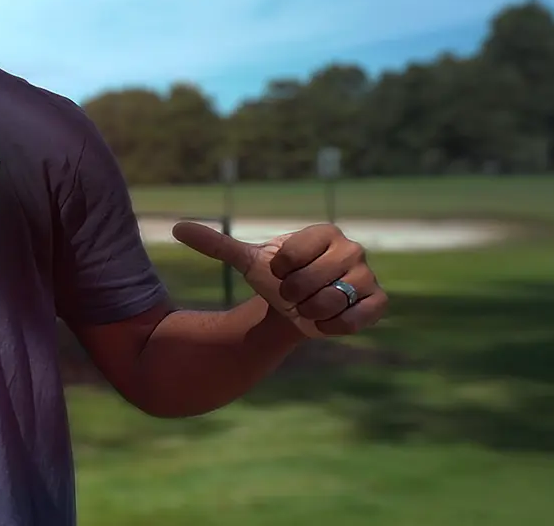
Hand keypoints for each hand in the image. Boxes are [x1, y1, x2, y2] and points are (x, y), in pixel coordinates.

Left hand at [172, 222, 387, 338]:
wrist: (299, 305)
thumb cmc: (276, 278)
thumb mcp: (248, 262)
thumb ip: (218, 245)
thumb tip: (176, 227)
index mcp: (324, 233)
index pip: (290, 257)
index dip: (277, 272)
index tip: (280, 272)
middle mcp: (352, 249)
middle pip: (309, 282)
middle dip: (291, 295)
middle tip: (293, 295)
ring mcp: (368, 276)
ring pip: (330, 301)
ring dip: (310, 311)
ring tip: (309, 307)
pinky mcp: (377, 302)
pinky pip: (357, 317)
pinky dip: (335, 325)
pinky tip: (325, 321)